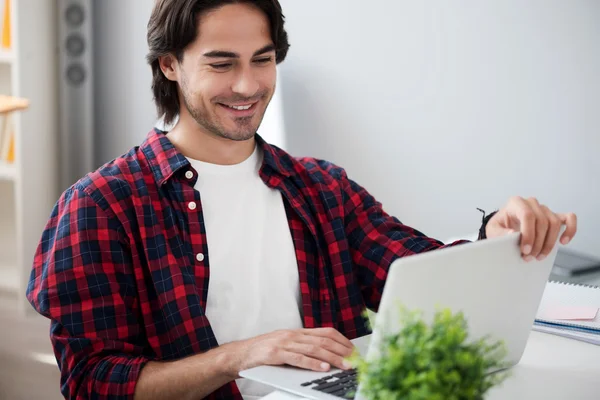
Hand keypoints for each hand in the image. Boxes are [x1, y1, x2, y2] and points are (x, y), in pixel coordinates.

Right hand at [221, 328, 354, 378]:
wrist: (240, 354)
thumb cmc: (264, 352)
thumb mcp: (286, 345)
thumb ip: (304, 347)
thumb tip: (327, 357)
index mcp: (297, 332)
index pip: (326, 332)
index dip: (342, 341)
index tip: (354, 350)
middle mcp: (293, 335)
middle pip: (323, 340)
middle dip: (342, 350)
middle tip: (355, 360)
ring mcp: (284, 343)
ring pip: (314, 349)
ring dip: (332, 358)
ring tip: (344, 365)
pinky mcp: (275, 353)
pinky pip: (297, 358)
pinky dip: (312, 364)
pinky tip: (323, 368)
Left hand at [486, 196, 576, 260]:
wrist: (503, 227)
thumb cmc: (499, 227)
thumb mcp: (492, 231)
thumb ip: (499, 233)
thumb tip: (512, 234)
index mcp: (516, 203)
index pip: (527, 215)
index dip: (528, 234)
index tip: (525, 250)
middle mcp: (531, 203)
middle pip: (542, 221)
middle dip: (537, 243)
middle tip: (529, 257)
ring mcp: (544, 209)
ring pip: (554, 223)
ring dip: (549, 243)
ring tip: (540, 255)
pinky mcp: (554, 216)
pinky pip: (569, 218)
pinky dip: (570, 229)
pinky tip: (563, 241)